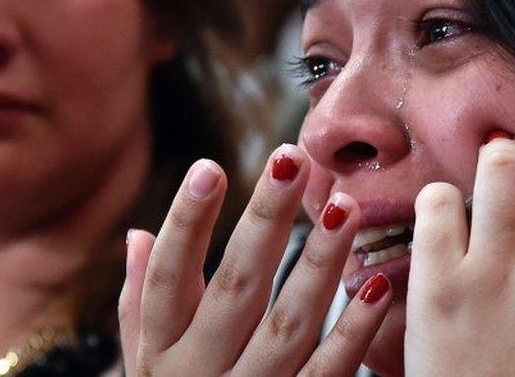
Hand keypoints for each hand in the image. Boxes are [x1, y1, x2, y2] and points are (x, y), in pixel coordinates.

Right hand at [119, 145, 392, 375]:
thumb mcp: (141, 361)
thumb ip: (138, 300)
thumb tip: (136, 234)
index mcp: (162, 350)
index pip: (169, 276)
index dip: (187, 221)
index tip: (211, 166)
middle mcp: (202, 372)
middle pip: (236, 287)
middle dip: (265, 220)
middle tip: (293, 159)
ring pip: (289, 325)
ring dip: (320, 264)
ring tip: (345, 207)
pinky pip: (327, 374)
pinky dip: (354, 333)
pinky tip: (377, 286)